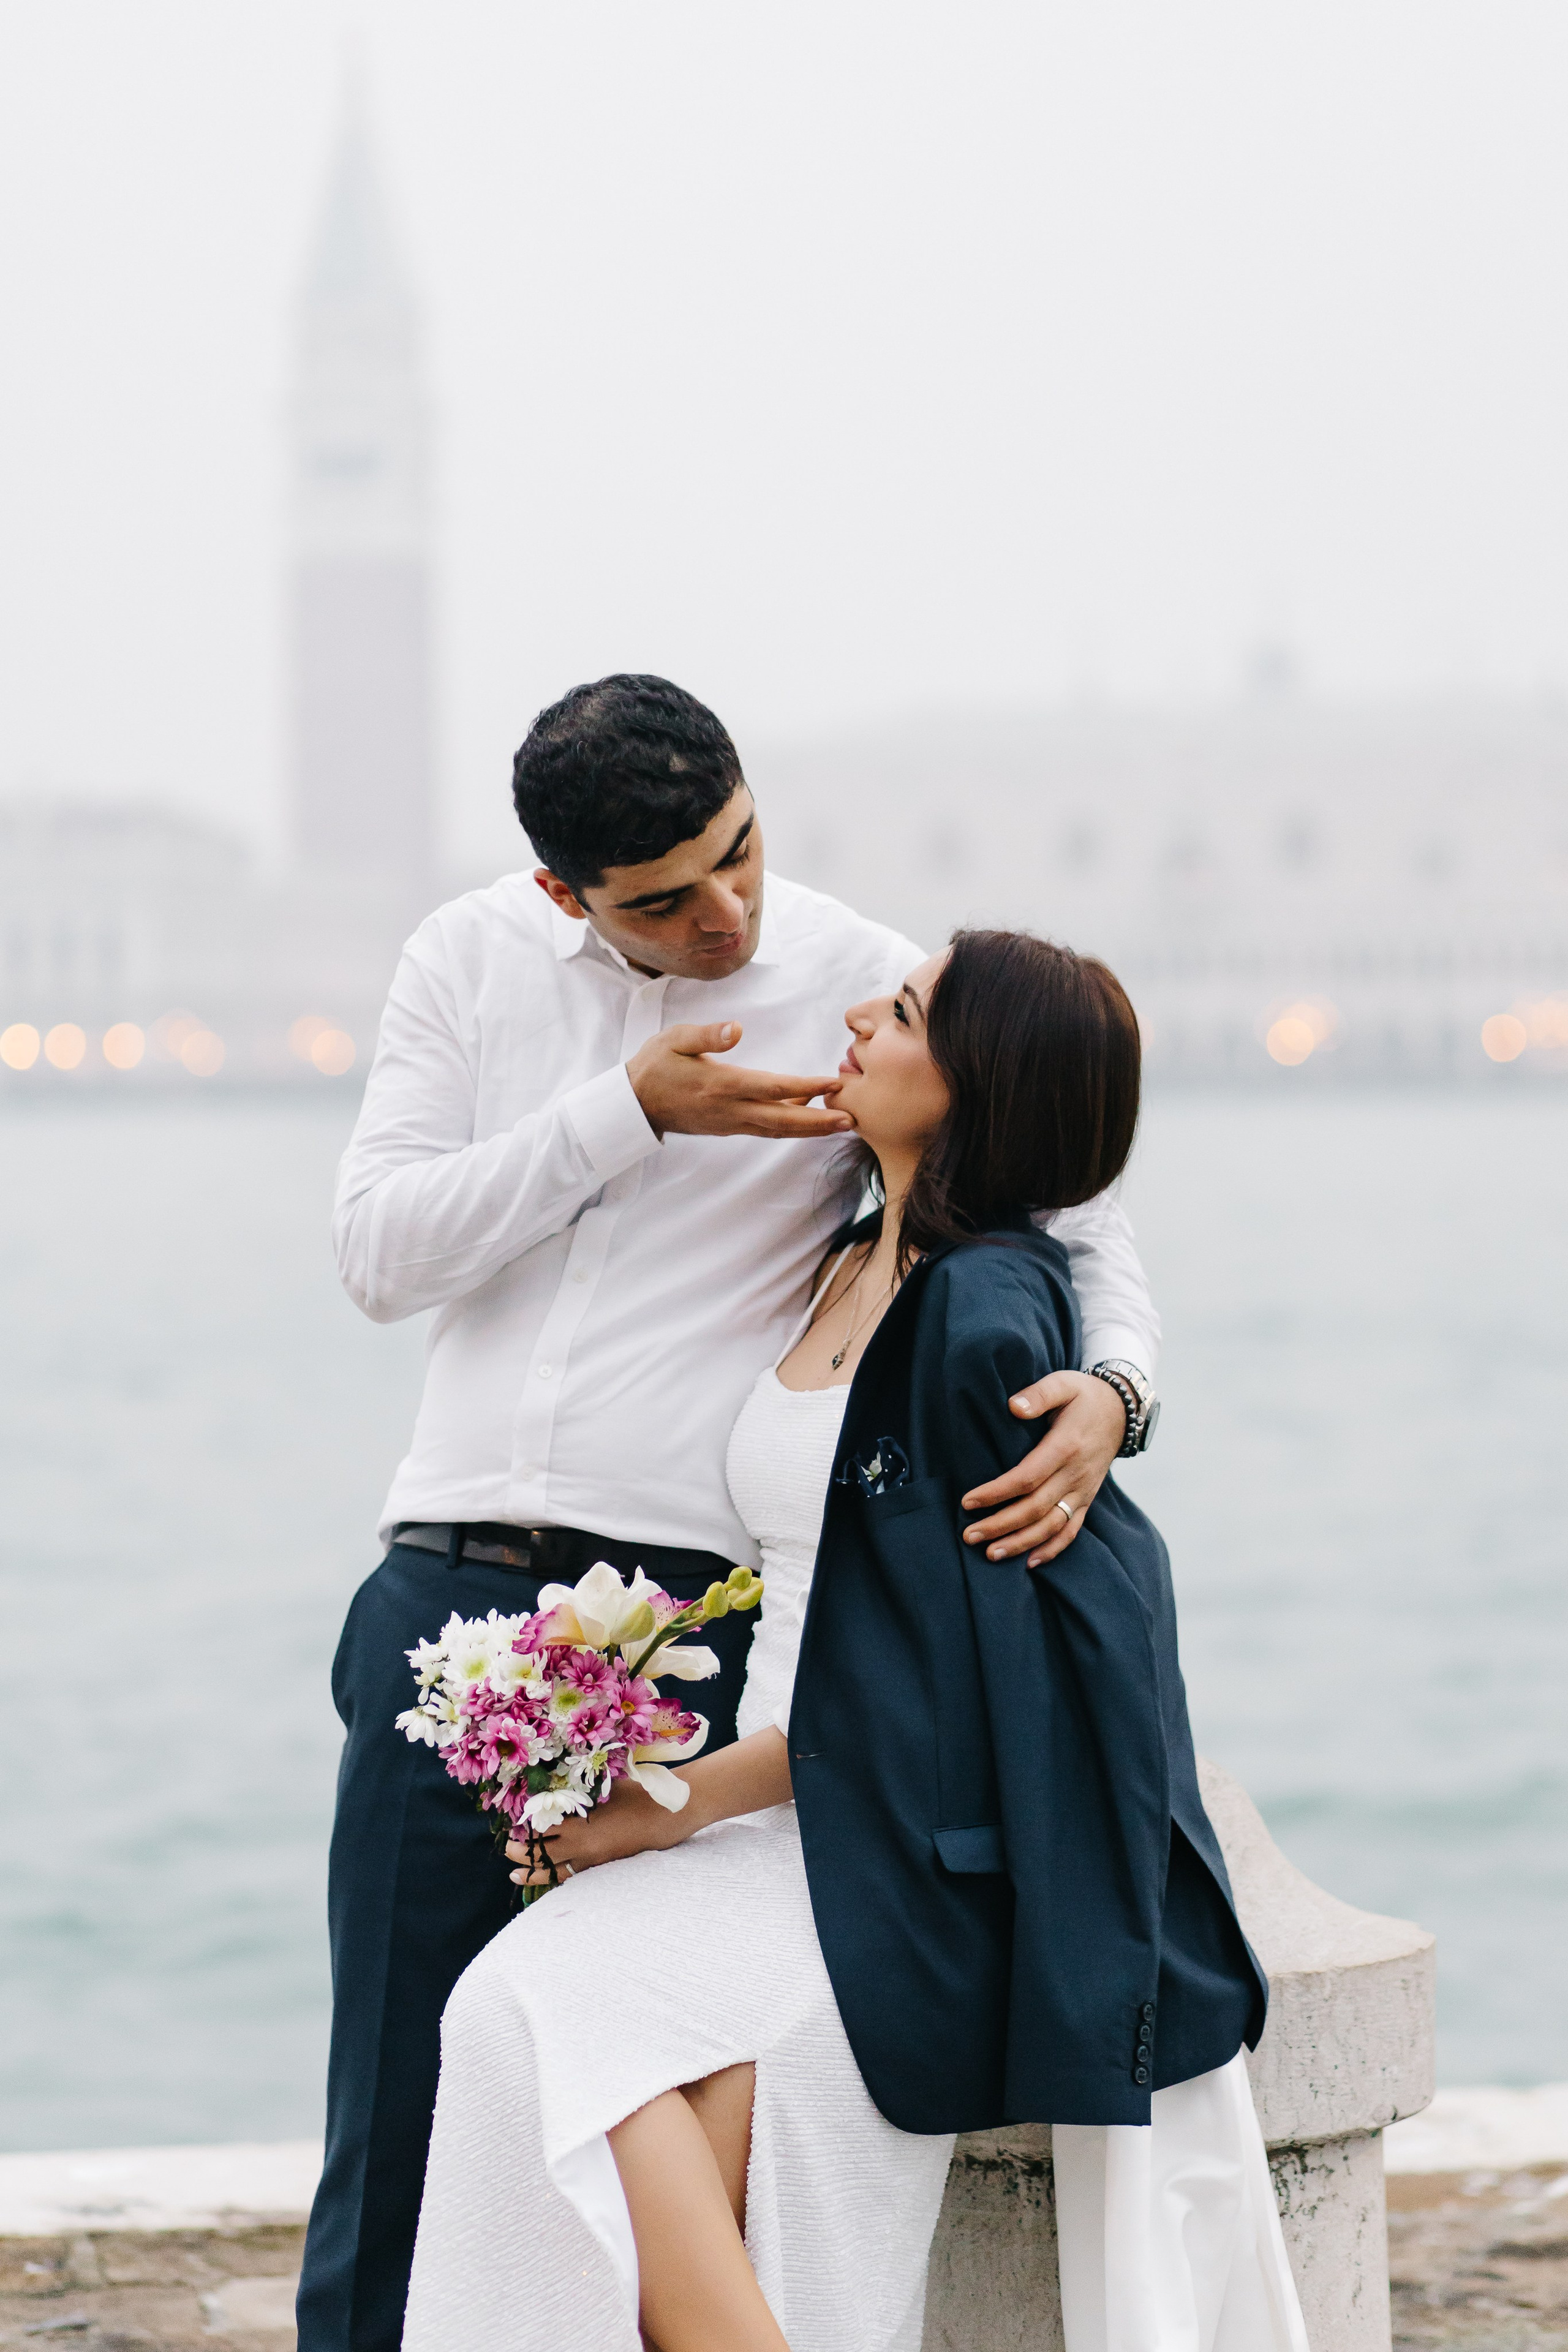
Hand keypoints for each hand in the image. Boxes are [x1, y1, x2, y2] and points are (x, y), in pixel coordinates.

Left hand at [507, 1776, 688, 1887]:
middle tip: (507, 1849)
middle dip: (521, 1853)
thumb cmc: (634, 1794)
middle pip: (541, 1853)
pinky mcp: (601, 1866)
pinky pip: (572, 1875)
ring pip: (553, 1870)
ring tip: (514, 1874)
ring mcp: (590, 1859)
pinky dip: (556, 1877)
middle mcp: (579, 1844)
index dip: (524, 1827)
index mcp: (577, 1821)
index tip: (513, 1824)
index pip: (540, 1828)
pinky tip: (547, 1878)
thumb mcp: (601, 1787)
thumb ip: (576, 1790)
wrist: (662, 1816)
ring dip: (533, 1872)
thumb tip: (553, 1788)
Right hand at [628, 1023, 853, 1140]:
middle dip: (820, 1122)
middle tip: (851, 1119)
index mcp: (722, 1084)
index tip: (832, 1083)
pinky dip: (790, 1127)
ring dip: (811, 1129)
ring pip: (778, 1129)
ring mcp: (730, 1122)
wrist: (633, 1104)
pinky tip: (807, 1118)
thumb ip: (707, 1035)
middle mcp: (730, 1109)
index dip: (806, 1087)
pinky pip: (765, 1129)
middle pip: (784, 1119)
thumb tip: (737, 1028)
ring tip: (840, 1123)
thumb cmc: (655, 1065)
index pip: (773, 1087)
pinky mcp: (728, 1127)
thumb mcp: (674, 1039)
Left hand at [961, 1370, 1126, 1567]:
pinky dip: (1052, 1549)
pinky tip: (1029, 1562)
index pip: (1026, 1478)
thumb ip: (1039, 1394)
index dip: (996, 1493)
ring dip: (1021, 1543)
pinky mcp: (1087, 1499)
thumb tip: (1013, 1407)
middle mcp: (1076, 1474)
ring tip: (991, 1554)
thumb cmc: (1084, 1396)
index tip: (968, 1502)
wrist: (1121, 1411)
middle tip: (969, 1535)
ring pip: (1052, 1526)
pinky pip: (1071, 1530)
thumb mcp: (1063, 1383)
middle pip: (1035, 1508)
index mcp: (1065, 1447)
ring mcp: (1083, 1490)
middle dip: (1000, 1525)